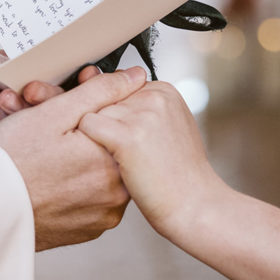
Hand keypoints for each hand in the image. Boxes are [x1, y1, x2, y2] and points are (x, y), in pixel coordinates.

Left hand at [0, 44, 91, 167]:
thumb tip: (30, 70)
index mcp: (18, 72)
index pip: (57, 72)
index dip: (73, 74)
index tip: (80, 74)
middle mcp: (21, 101)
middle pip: (58, 102)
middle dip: (52, 97)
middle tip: (30, 93)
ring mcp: (13, 128)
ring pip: (44, 127)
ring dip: (34, 118)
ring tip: (5, 105)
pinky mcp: (2, 153)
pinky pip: (23, 151)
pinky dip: (22, 143)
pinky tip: (7, 132)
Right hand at [0, 67, 146, 249]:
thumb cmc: (9, 162)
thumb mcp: (53, 112)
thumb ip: (100, 91)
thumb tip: (135, 78)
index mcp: (113, 158)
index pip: (123, 120)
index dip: (98, 106)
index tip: (73, 108)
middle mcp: (116, 191)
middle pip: (113, 147)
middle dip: (90, 132)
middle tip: (55, 133)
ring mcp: (105, 214)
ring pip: (104, 172)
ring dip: (86, 159)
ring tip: (52, 156)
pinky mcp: (90, 229)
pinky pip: (94, 198)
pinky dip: (80, 186)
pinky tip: (55, 178)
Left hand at [77, 81, 222, 236]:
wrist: (193, 205)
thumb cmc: (175, 173)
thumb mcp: (163, 128)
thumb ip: (134, 105)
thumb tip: (88, 74)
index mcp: (163, 90)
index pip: (117, 89)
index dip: (116, 118)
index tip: (134, 141)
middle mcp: (154, 96)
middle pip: (103, 99)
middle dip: (106, 127)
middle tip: (131, 155)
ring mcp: (142, 115)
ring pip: (92, 111)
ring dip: (97, 138)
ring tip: (124, 162)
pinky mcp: (127, 136)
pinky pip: (87, 126)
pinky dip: (86, 145)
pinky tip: (108, 162)